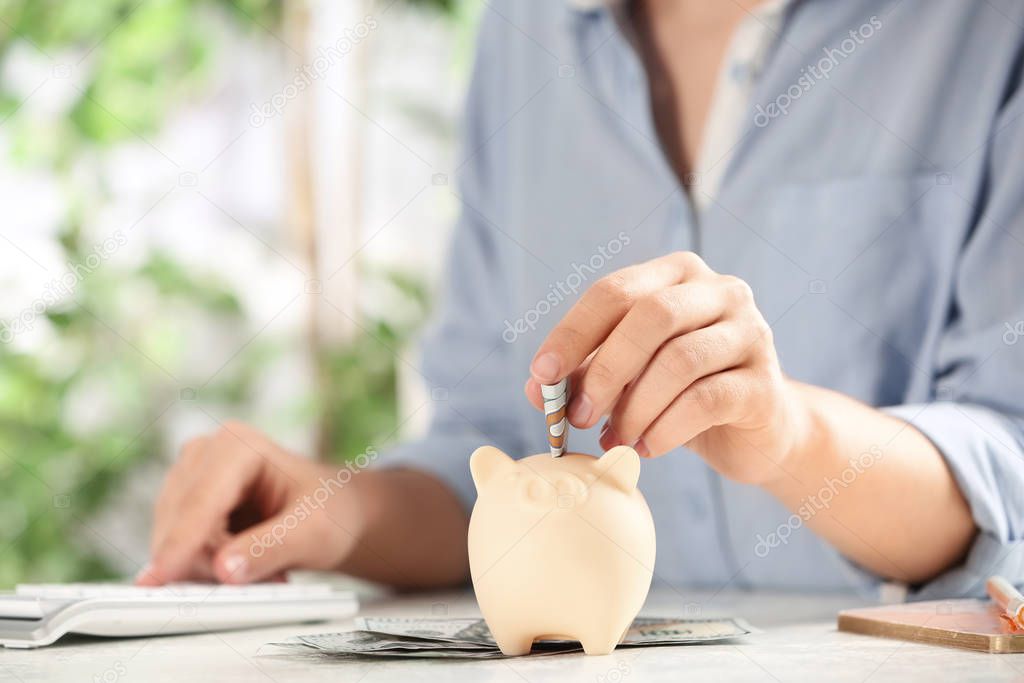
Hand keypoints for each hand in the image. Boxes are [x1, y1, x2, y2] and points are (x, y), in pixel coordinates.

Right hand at [137, 421, 368, 584]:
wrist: (335, 511)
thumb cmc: (330, 510)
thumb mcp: (314, 533)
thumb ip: (271, 549)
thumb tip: (225, 569)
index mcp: (238, 445)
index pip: (200, 501)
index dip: (181, 542)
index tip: (161, 577)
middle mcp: (206, 453)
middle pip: (179, 522)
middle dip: (210, 563)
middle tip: (263, 581)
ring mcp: (190, 477)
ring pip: (172, 538)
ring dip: (209, 567)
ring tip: (264, 570)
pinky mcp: (184, 503)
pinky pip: (176, 545)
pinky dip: (205, 565)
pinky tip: (242, 567)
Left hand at [526, 251, 809, 485]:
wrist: (758, 431)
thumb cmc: (683, 393)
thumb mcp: (628, 377)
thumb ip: (584, 374)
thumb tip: (537, 390)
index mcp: (677, 275)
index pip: (614, 292)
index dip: (572, 334)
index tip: (541, 376)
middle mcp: (720, 291)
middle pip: (651, 316)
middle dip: (605, 370)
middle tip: (578, 416)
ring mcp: (750, 333)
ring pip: (679, 360)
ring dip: (634, 406)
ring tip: (615, 437)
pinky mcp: (764, 384)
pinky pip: (705, 401)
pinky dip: (665, 428)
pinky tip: (647, 447)